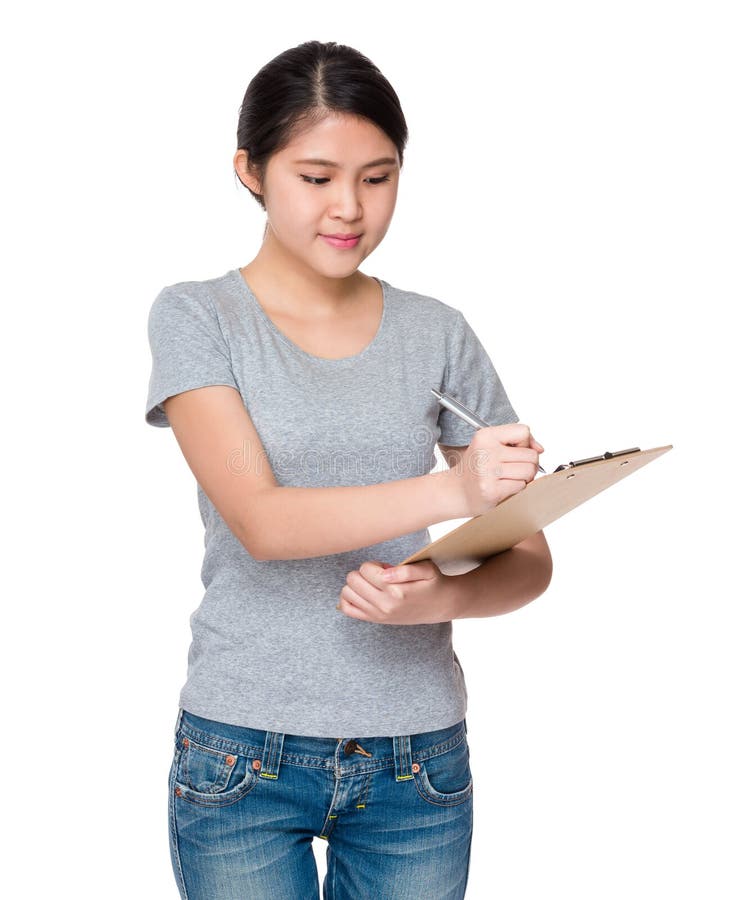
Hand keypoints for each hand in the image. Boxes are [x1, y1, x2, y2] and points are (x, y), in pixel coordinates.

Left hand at [337, 560, 453, 624]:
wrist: (440, 605)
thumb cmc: (432, 583)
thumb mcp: (427, 570)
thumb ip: (406, 570)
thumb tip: (384, 574)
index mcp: (396, 591)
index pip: (366, 569)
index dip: (375, 564)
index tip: (386, 568)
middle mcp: (384, 605)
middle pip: (353, 579)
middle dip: (364, 573)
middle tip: (380, 576)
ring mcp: (377, 614)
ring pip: (347, 592)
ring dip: (358, 584)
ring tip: (374, 584)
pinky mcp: (374, 619)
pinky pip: (347, 609)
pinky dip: (349, 598)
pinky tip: (363, 593)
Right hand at [449, 423, 543, 516]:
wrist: (456, 491)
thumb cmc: (477, 468)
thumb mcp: (491, 445)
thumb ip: (517, 442)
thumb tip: (540, 449)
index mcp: (485, 436)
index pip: (523, 431)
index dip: (526, 443)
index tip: (516, 450)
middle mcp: (485, 452)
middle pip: (531, 455)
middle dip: (529, 464)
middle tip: (514, 469)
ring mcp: (488, 472)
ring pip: (529, 471)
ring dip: (524, 477)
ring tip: (509, 478)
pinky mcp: (491, 490)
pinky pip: (521, 486)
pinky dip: (517, 488)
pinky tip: (503, 487)